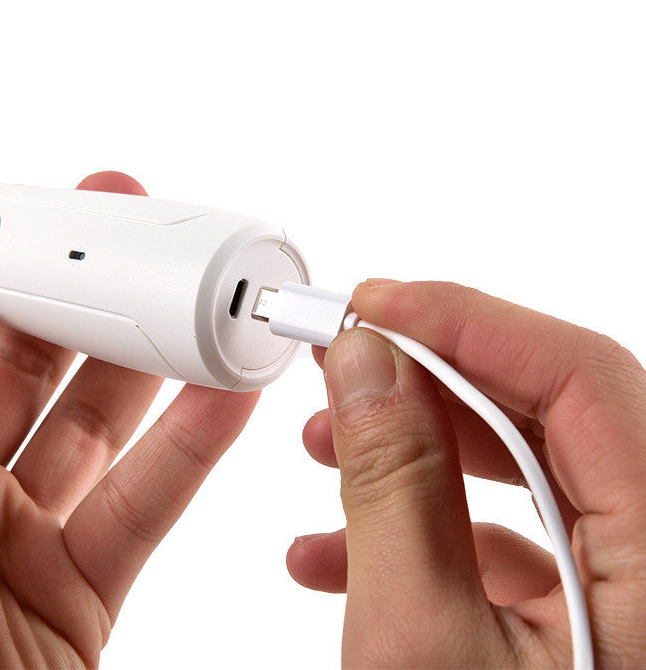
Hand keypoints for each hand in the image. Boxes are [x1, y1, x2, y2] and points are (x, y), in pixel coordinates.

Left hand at [0, 172, 257, 668]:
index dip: (17, 278)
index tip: (59, 225)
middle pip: (48, 377)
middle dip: (95, 308)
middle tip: (140, 250)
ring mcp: (23, 540)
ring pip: (107, 435)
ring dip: (157, 369)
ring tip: (199, 309)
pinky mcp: (81, 595)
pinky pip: (146, 509)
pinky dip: (191, 452)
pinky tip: (223, 398)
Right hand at [287, 279, 645, 666]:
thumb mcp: (421, 641)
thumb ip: (395, 487)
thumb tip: (367, 365)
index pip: (582, 375)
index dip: (466, 321)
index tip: (373, 305)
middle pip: (550, 412)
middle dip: (426, 381)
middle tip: (343, 360)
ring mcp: (631, 590)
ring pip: (526, 470)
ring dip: (416, 451)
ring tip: (327, 452)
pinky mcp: (591, 620)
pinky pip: (515, 535)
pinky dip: (428, 525)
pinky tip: (343, 549)